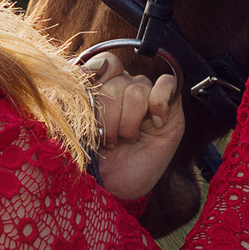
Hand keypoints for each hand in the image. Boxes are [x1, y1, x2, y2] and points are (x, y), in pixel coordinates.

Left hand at [90, 55, 185, 201]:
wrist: (116, 187)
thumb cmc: (95, 159)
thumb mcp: (76, 125)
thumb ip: (77, 95)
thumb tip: (85, 70)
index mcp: (105, 87)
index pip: (106, 62)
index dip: (98, 81)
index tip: (90, 111)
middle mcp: (127, 89)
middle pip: (118, 81)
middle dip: (109, 116)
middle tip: (108, 139)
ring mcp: (150, 99)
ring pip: (137, 88)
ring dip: (128, 121)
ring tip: (126, 139)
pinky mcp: (171, 111)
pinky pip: (166, 84)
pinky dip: (158, 103)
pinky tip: (152, 124)